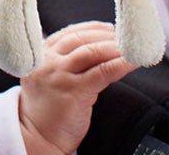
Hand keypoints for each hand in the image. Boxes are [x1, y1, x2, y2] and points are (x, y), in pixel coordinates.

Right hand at [19, 22, 136, 154]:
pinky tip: (132, 62)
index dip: (94, 28)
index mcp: (41, 54)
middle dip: (108, 36)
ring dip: (116, 47)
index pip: (71, 32)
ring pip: (93, 51)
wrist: (36, 140)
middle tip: (126, 36)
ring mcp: (60, 75)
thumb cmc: (47, 111)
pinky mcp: (74, 91)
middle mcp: (48, 60)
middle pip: (83, 39)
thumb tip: (96, 46)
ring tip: (132, 46)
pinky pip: (102, 72)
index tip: (111, 28)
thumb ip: (64, 60)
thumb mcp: (49, 77)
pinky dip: (120, 64)